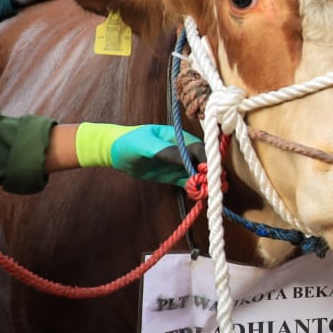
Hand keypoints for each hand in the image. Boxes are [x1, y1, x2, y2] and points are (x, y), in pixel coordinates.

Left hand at [75, 122, 202, 186]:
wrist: (114, 151)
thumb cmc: (129, 142)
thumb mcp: (146, 145)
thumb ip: (165, 151)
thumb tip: (185, 159)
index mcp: (179, 138)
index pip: (199, 148)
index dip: (207, 159)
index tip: (210, 171)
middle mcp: (182, 150)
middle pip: (202, 161)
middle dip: (211, 173)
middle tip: (219, 186)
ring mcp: (178, 164)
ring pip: (197, 173)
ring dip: (206, 182)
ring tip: (213, 193)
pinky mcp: (172, 176)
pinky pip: (187, 182)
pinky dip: (194, 188)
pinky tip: (199, 195)